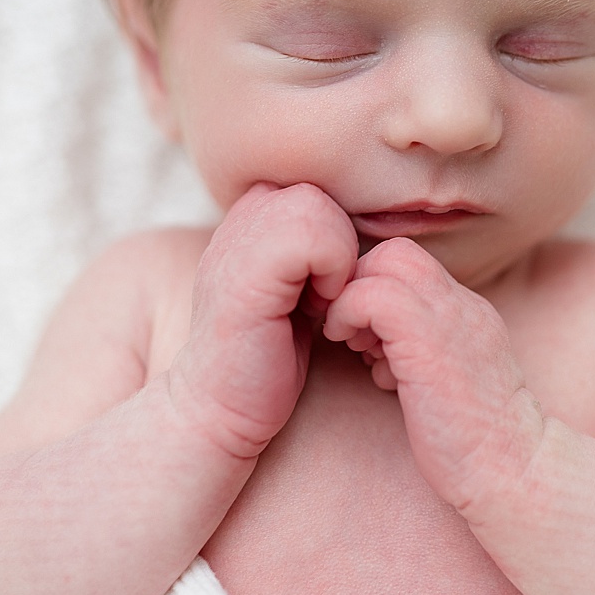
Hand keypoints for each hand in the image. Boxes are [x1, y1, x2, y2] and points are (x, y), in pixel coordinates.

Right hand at [173, 183, 358, 456]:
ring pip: (318, 207)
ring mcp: (237, 237)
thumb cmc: (268, 352)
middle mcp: (240, 213)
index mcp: (254, 210)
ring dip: (337, 262)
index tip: (322, 285)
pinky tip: (316, 312)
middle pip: (322, 193)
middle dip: (339, 246)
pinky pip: (316, 240)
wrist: (219, 406)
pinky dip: (332, 276)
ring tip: (319, 304)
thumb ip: (316, 242)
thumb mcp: (297, 284)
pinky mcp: (246, 271)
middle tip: (323, 297)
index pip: (323, 188)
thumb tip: (375, 218)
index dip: (336, 236)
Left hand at [321, 238, 543, 510]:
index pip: (410, 264)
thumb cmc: (472, 444)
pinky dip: (350, 319)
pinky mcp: (429, 345)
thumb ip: (419, 351)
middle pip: (395, 251)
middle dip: (360, 289)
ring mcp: (450, 320)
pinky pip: (371, 297)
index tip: (366, 335)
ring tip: (361, 350)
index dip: (375, 290)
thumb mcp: (444, 381)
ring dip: (354, 304)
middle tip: (357, 336)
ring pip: (383, 262)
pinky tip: (365, 360)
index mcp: (466, 312)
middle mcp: (462, 305)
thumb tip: (372, 340)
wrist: (515, 473)